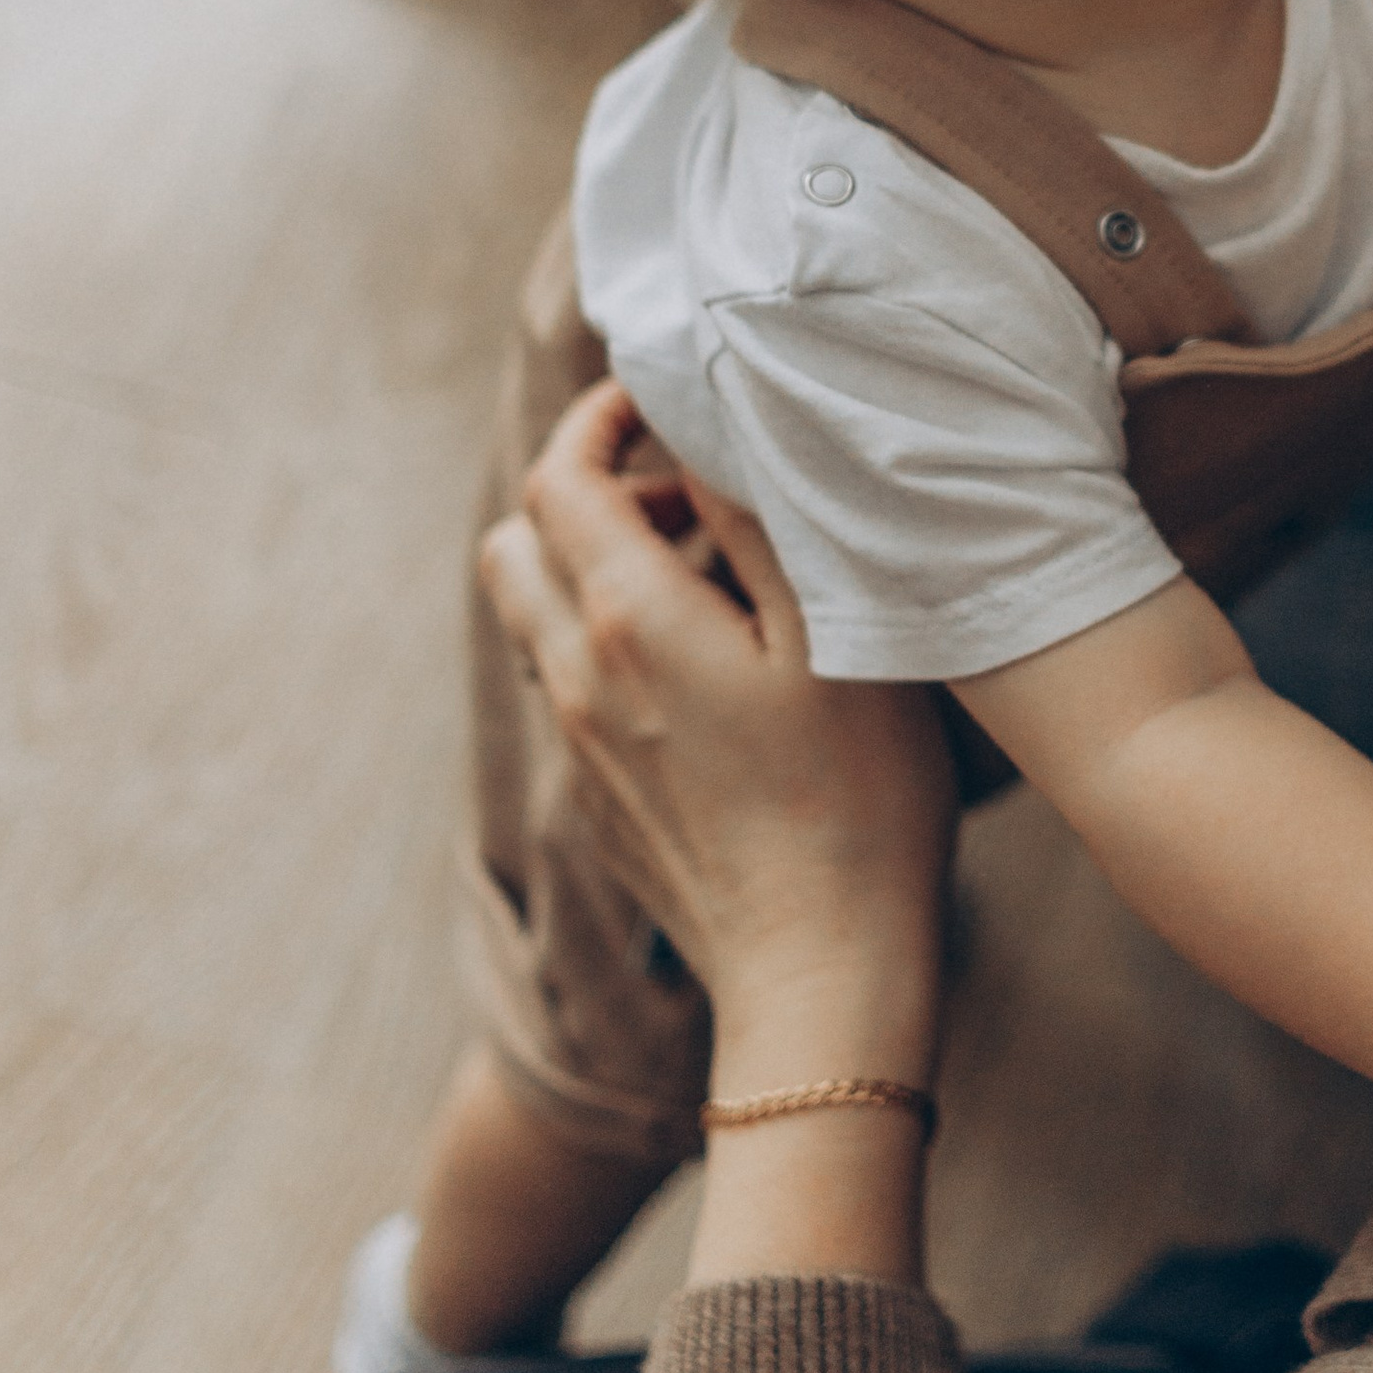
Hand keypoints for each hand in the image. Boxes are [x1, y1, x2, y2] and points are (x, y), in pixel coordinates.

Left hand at [481, 382, 955, 1062]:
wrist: (820, 975)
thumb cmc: (856, 799)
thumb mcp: (834, 630)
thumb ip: (762, 518)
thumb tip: (715, 426)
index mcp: (627, 618)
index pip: (560, 474)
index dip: (600, 415)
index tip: (662, 397)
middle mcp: (578, 675)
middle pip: (516, 538)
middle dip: (586, 487)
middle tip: (689, 493)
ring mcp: (581, 746)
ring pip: (538, 614)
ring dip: (595, 565)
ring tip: (710, 576)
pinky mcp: (599, 800)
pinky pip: (573, 684)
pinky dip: (612, 638)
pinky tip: (714, 668)